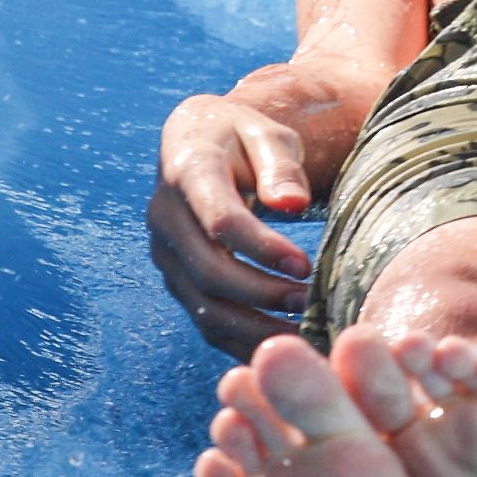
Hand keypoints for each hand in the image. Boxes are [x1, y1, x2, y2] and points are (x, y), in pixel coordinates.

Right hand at [148, 96, 316, 357]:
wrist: (198, 142)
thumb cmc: (242, 137)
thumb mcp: (265, 132)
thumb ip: (279, 163)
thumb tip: (292, 204)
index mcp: (187, 171)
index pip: (221, 221)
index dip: (263, 248)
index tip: (305, 265)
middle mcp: (166, 217)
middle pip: (209, 271)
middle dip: (262, 293)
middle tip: (311, 301)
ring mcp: (166, 254)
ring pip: (204, 306)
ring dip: (255, 326)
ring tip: (305, 331)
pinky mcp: (177, 280)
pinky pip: (206, 321)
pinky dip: (244, 341)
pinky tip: (285, 344)